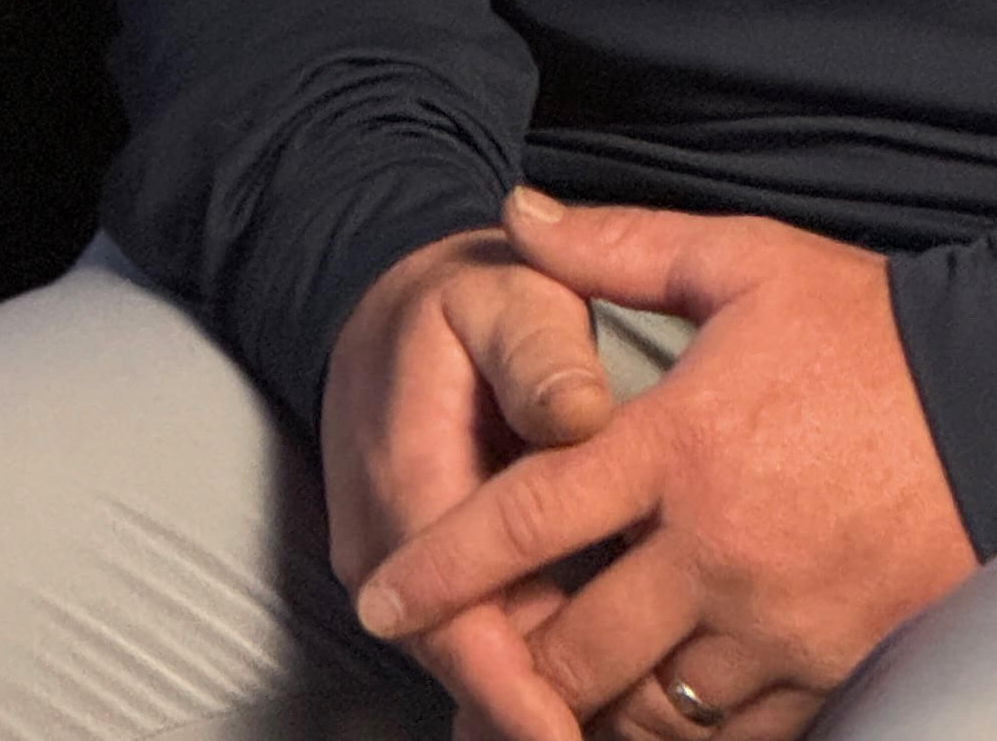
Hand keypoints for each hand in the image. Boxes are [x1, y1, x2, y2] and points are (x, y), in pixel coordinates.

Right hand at [321, 222, 621, 740]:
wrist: (400, 313)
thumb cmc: (472, 302)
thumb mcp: (510, 298)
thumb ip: (542, 353)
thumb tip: (580, 415)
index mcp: (403, 475)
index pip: (446, 608)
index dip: (505, 681)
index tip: (561, 729)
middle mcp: (384, 542)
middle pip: (458, 654)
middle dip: (530, 710)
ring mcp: (398, 568)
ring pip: (468, 656)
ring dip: (533, 697)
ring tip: (612, 729)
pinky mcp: (425, 578)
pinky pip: (474, 636)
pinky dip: (528, 668)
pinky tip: (589, 695)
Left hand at [355, 192, 978, 740]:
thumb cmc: (870, 327)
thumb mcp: (745, 262)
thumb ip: (622, 245)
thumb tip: (519, 215)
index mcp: (682, 441)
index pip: (529, 518)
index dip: (441, 567)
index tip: (382, 598)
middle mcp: (715, 546)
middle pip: (573, 642)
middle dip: (515, 657)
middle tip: (484, 652)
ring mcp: (774, 620)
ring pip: (642, 706)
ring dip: (592, 703)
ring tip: (561, 689)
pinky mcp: (828, 664)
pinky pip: (726, 733)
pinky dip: (678, 729)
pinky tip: (659, 704)